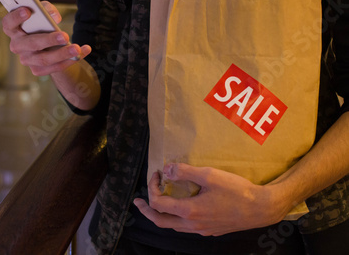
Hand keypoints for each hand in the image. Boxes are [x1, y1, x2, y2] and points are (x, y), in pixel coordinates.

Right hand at [2, 1, 91, 75]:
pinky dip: (71, 60)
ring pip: (44, 59)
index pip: (8, 24)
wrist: (48, 43)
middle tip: (64, 36)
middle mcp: (17, 46)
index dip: (15, 17)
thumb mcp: (43, 10)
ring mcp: (26, 60)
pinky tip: (84, 51)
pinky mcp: (37, 70)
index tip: (27, 10)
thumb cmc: (42, 22)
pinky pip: (55, 67)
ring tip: (77, 48)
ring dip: (62, 54)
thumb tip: (54, 18)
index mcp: (13, 29)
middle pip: (30, 44)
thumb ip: (46, 9)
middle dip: (48, 40)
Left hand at [134, 163, 288, 235]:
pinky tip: (181, 208)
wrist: (261, 208)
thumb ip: (185, 171)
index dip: (152, 187)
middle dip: (146, 210)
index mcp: (188, 211)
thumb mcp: (209, 175)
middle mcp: (192, 224)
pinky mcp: (210, 230)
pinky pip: (186, 227)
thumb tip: (166, 169)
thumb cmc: (236, 190)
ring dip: (161, 215)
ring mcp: (201, 230)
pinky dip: (176, 218)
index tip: (158, 173)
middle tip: (137, 201)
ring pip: (173, 226)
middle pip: (160, 221)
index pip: (158, 203)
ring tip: (156, 204)